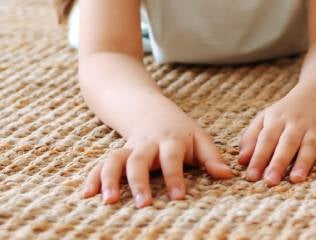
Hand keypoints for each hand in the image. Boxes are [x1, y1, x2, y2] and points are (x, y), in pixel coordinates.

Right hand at [81, 106, 233, 206]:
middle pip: (140, 160)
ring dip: (110, 180)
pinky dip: (93, 178)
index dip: (175, 178)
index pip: (172, 159)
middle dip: (140, 182)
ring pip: (115, 160)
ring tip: (108, 201)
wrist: (150, 110)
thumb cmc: (181, 131)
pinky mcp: (116, 154)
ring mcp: (129, 148)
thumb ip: (212, 158)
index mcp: (171, 140)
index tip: (179, 198)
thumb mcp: (200, 138)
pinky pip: (101, 164)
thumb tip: (228, 176)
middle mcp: (147, 144)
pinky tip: (86, 195)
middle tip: (143, 205)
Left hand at [238, 90, 315, 185]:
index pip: (266, 140)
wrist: (314, 96)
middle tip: (270, 181)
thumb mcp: (264, 120)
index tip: (252, 176)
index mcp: (277, 120)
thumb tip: (241, 161)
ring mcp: (314, 129)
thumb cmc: (284, 114)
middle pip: (287, 144)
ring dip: (303, 162)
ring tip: (296, 179)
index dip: (258, 158)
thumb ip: (250, 138)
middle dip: (278, 163)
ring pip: (309, 146)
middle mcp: (296, 124)